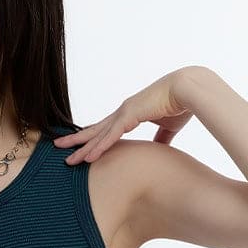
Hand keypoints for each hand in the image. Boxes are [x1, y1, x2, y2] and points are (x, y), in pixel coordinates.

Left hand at [53, 69, 195, 162]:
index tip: (80, 145)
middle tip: (59, 148)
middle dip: (77, 140)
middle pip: (95, 130)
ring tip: (66, 159)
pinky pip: (111, 135)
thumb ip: (162, 138)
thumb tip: (160, 150)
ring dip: (82, 148)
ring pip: (98, 134)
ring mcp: (125, 112)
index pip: (106, 128)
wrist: (188, 89)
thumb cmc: (180, 104)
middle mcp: (123, 112)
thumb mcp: (169, 126)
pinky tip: (87, 158)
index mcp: (130, 113)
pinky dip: (99, 147)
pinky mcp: (130, 115)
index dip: (92, 137)